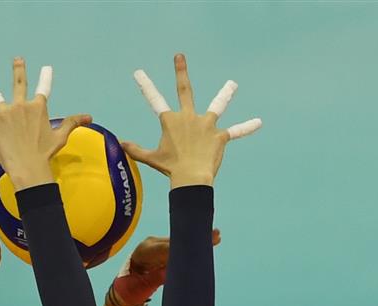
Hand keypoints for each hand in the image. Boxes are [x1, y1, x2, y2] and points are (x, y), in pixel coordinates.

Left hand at [0, 58, 90, 190]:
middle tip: (17, 59)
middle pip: (18, 84)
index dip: (46, 77)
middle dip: (18, 70)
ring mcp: (4, 114)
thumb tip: (89, 116)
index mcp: (37, 108)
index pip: (43, 89)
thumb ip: (72, 122)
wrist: (28, 167)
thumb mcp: (60, 136)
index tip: (46, 67)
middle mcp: (20, 106)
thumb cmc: (45, 153)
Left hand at [112, 229, 221, 305]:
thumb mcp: (140, 287)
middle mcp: (150, 244)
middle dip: (192, 240)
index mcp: (143, 252)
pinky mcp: (164, 249)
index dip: (178, 248)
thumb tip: (168, 272)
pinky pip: (180, 246)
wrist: (125, 286)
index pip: (163, 249)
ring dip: (196, 241)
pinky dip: (192, 246)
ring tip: (216, 236)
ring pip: (179, 243)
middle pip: (175, 242)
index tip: (193, 246)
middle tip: (212, 235)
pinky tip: (209, 241)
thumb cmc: (131, 289)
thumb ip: (154, 279)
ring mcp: (157, 246)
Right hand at [123, 54, 260, 187]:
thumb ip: (135, 150)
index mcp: (171, 121)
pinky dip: (246, 128)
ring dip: (225, 93)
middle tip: (179, 57)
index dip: (146, 85)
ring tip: (233, 84)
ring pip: (217, 105)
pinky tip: (258, 123)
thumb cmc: (171, 169)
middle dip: (180, 72)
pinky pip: (235, 131)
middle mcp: (188, 117)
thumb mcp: (151, 159)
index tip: (138, 72)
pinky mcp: (220, 136)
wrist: (191, 178)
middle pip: (184, 90)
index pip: (155, 100)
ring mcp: (206, 125)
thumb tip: (119, 143)